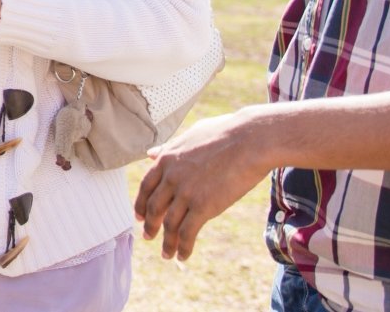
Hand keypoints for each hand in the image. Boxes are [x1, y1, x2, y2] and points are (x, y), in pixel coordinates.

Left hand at [133, 107, 274, 260]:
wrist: (250, 140)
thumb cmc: (226, 133)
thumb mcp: (191, 135)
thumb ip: (169, 148)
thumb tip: (151, 153)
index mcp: (167, 159)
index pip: (147, 186)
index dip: (141, 204)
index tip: (139, 216)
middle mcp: (171, 177)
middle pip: (154, 208)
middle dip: (150, 225)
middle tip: (147, 236)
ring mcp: (186, 193)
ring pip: (170, 224)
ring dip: (167, 242)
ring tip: (167, 254)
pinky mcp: (204, 206)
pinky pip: (188, 232)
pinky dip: (183, 247)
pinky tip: (183, 256)